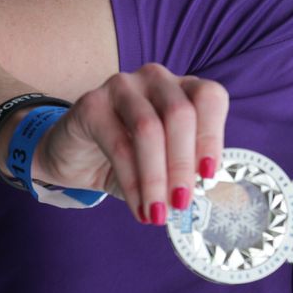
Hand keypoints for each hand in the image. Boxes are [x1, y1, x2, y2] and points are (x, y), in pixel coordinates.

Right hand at [33, 63, 228, 223]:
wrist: (80, 158)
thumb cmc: (134, 158)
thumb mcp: (167, 164)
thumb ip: (187, 172)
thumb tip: (202, 194)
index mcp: (184, 89)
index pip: (209, 98)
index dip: (212, 135)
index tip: (209, 174)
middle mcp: (156, 79)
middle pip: (180, 114)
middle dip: (183, 165)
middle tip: (182, 203)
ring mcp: (122, 86)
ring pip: (148, 129)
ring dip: (156, 178)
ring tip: (159, 213)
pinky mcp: (92, 103)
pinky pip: (118, 145)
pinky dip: (132, 183)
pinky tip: (139, 208)